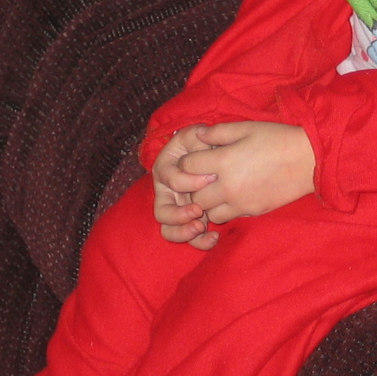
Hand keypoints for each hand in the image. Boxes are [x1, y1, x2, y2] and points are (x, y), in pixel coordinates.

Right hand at [151, 126, 220, 249]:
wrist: (214, 156)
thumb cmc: (205, 145)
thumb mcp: (199, 134)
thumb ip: (198, 134)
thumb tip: (203, 135)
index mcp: (165, 169)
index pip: (170, 178)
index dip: (188, 180)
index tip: (211, 178)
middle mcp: (166, 192)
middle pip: (161, 212)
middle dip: (179, 215)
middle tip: (199, 211)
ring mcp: (177, 209)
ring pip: (169, 229)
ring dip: (184, 233)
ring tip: (201, 227)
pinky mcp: (190, 221)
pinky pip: (187, 236)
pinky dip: (198, 241)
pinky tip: (215, 237)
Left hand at [171, 121, 315, 224]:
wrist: (309, 160)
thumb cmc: (278, 138)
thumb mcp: (247, 128)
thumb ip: (219, 131)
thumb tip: (197, 135)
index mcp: (224, 161)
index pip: (187, 166)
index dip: (188, 161)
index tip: (196, 158)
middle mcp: (227, 185)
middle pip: (193, 194)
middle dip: (193, 185)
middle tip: (202, 176)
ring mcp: (240, 202)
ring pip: (207, 210)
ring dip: (206, 201)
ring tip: (216, 189)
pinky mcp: (252, 211)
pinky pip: (227, 217)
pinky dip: (223, 209)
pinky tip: (232, 197)